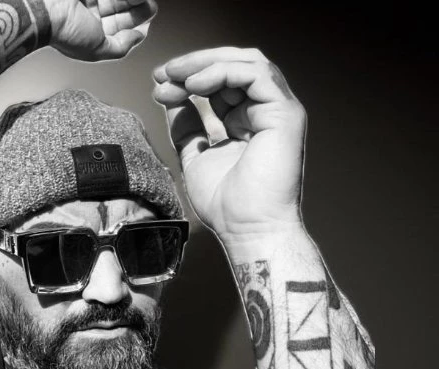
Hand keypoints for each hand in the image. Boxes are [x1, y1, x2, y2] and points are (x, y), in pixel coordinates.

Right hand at [43, 0, 156, 60]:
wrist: (43, 10)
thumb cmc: (64, 31)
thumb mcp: (98, 49)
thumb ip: (120, 47)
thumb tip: (138, 37)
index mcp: (90, 34)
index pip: (119, 28)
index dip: (135, 22)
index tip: (148, 15)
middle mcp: (89, 16)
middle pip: (119, 10)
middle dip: (136, 8)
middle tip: (150, 5)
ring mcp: (87, 1)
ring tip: (143, 0)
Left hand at [153, 47, 306, 240]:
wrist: (246, 230)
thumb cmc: (226, 206)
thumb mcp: (194, 156)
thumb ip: (187, 127)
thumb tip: (172, 98)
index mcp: (245, 122)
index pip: (219, 84)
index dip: (188, 78)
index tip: (158, 85)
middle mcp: (264, 113)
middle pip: (233, 66)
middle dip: (195, 65)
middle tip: (164, 73)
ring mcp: (278, 111)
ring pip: (247, 63)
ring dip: (206, 64)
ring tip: (176, 75)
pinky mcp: (285, 114)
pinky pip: (257, 75)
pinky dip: (223, 72)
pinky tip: (195, 85)